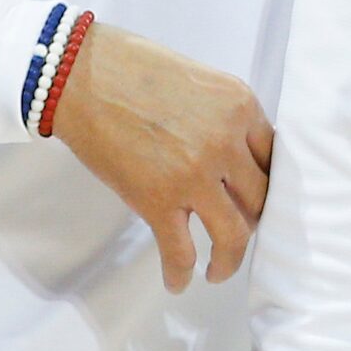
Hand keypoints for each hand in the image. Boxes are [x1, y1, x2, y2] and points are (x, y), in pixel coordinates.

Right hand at [52, 22, 273, 290]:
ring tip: (219, 270)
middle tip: (240, 227)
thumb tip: (232, 151)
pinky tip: (177, 282)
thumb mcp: (200, 81)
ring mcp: (195, 176)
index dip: (265, 178)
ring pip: (234, 234)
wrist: (78, 74)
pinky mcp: (159, 202)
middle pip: (259, 197)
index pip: (272, 155)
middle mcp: (227, 143)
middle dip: (253, 218)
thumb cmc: (132, 68)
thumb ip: (223, 115)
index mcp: (241, 106)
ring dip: (230, 259)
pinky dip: (180, 274)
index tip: (254, 193)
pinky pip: (180, 251)